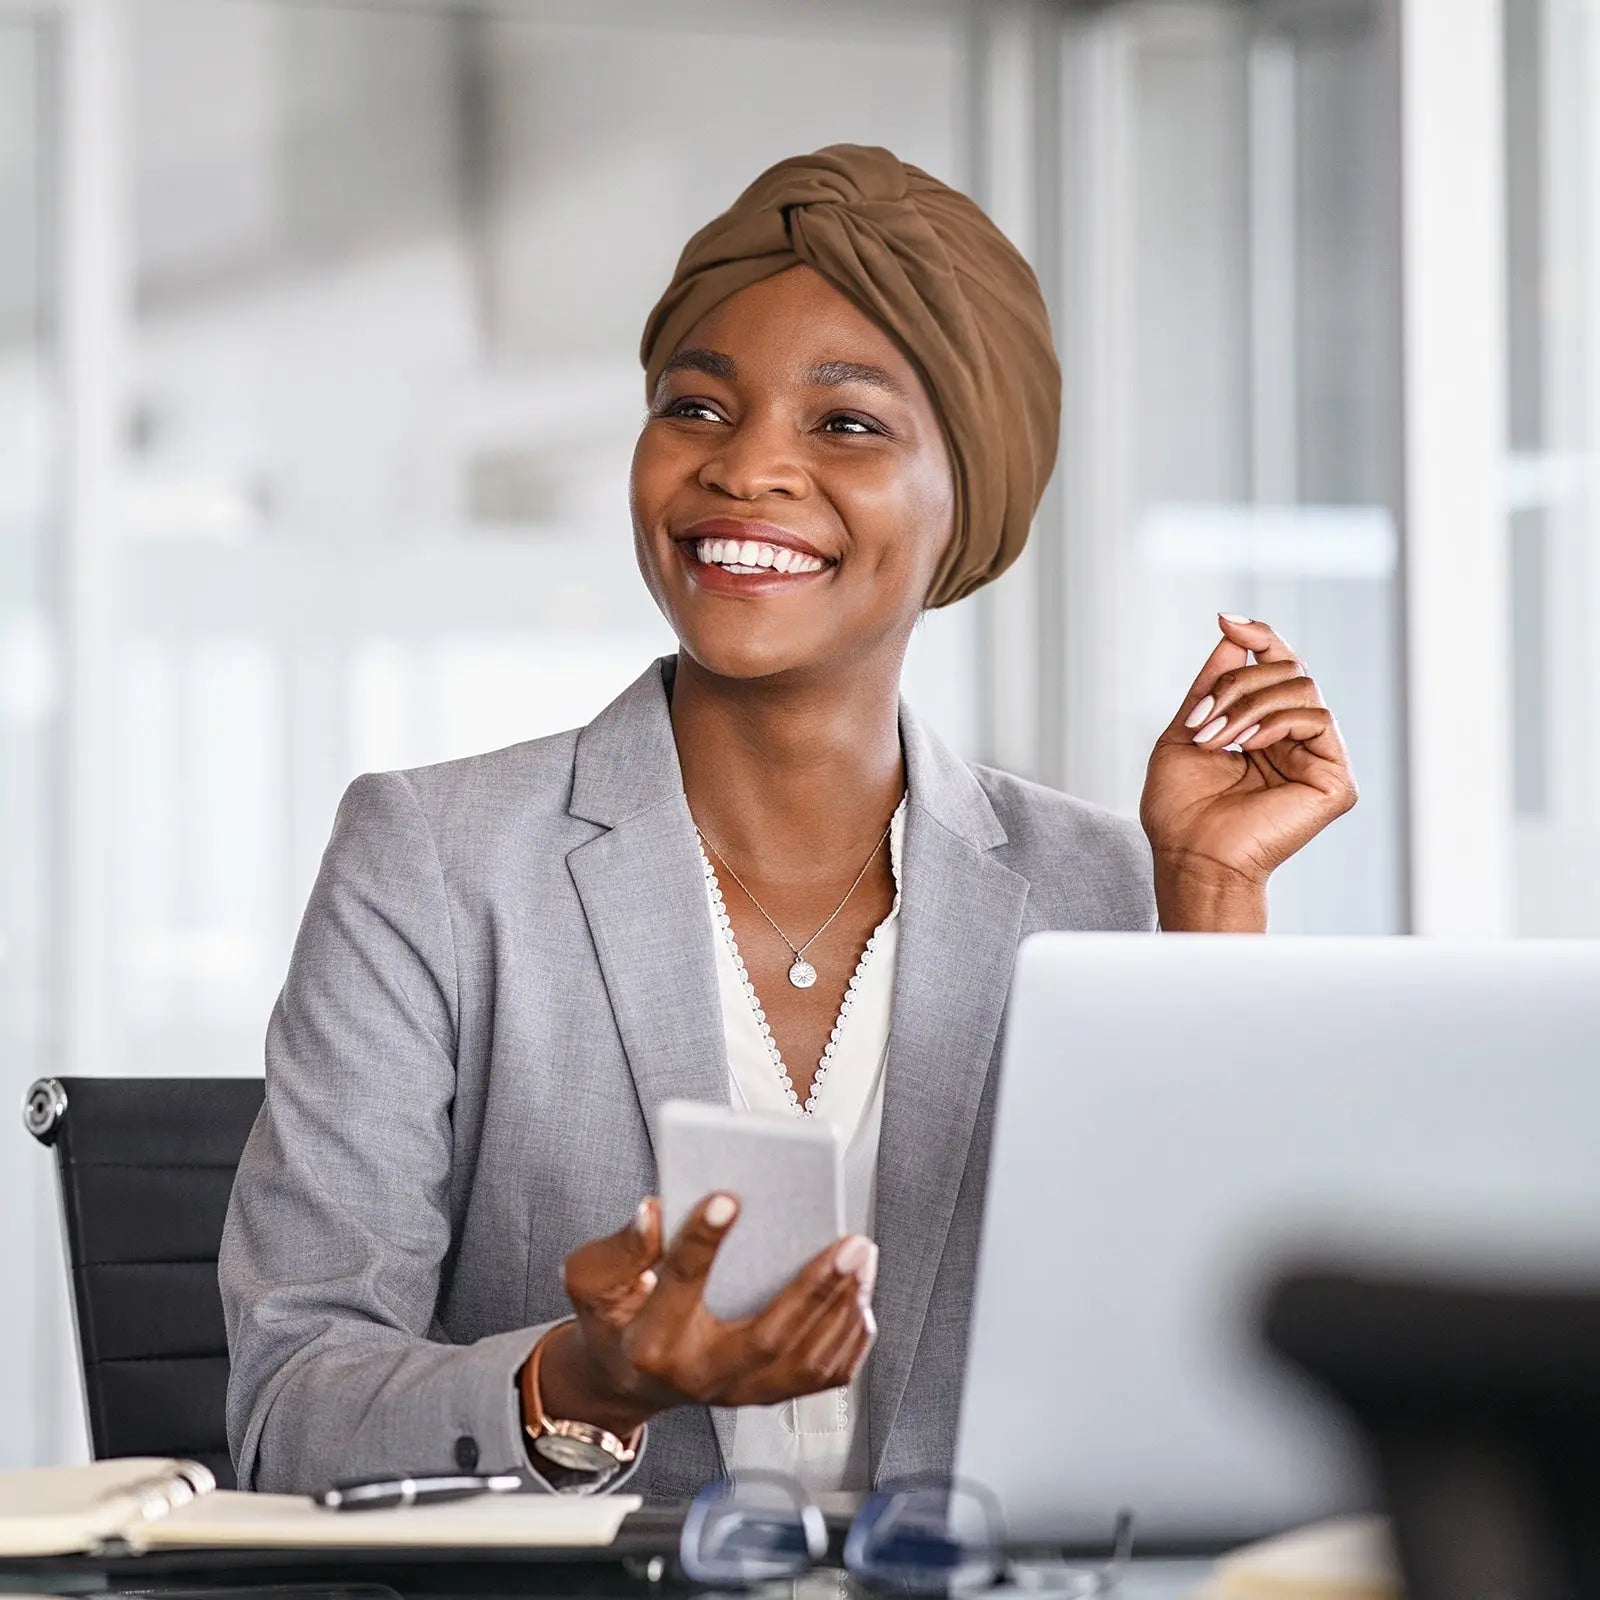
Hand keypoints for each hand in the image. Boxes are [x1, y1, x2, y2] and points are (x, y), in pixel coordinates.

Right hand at [529, 1193, 877, 1437]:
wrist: (626, 1379)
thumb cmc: (616, 1319)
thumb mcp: (593, 1280)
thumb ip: (620, 1249)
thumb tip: (652, 1213)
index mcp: (651, 1342)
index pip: (679, 1285)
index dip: (700, 1241)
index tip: (727, 1198)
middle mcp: (699, 1374)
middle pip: (767, 1338)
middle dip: (815, 1288)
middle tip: (849, 1242)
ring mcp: (738, 1391)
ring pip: (804, 1361)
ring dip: (843, 1307)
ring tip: (861, 1257)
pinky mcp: (766, 1393)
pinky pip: (822, 1377)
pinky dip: (849, 1337)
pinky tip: (860, 1296)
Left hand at [1140, 614, 1358, 924]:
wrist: (1191, 856)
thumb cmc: (1181, 810)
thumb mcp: (1187, 731)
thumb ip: (1212, 684)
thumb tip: (1232, 633)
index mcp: (1265, 729)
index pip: (1276, 666)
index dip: (1258, 636)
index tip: (1226, 620)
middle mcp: (1296, 740)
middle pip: (1286, 669)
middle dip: (1236, 684)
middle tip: (1203, 721)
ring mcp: (1319, 757)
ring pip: (1301, 687)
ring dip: (1248, 705)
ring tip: (1216, 739)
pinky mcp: (1335, 778)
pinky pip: (1316, 718)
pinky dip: (1275, 721)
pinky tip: (1247, 746)